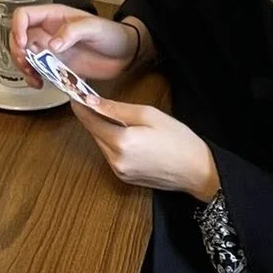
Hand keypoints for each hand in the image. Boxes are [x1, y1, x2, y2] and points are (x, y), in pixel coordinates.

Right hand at [10, 5, 138, 83]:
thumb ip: (72, 32)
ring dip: (23, 67)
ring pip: (24, 55)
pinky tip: (39, 84)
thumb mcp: (94, 27)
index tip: (23, 45)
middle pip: (19, 37)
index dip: (18, 28)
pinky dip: (33, 78)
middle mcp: (47, 32)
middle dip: (17, 51)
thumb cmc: (111, 33)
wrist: (125, 54)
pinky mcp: (56, 66)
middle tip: (27, 65)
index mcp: (53, 16)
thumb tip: (51, 45)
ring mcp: (51, 50)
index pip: (24, 15)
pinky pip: (37, 71)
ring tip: (33, 78)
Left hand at [73, 99, 220, 198]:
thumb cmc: (178, 139)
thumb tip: (92, 102)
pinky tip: (125, 134)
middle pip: (94, 133)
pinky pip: (110, 155)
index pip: (90, 121)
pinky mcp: (125, 178)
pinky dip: (112, 143)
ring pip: (101, 144)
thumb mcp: (148, 114)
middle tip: (91, 99)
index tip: (74, 94)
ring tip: (112, 115)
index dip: (81, 106)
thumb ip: (116, 109)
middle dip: (92, 116)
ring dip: (102, 130)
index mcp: (121, 142)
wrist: (198, 170)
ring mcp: (119, 171)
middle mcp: (116, 160)